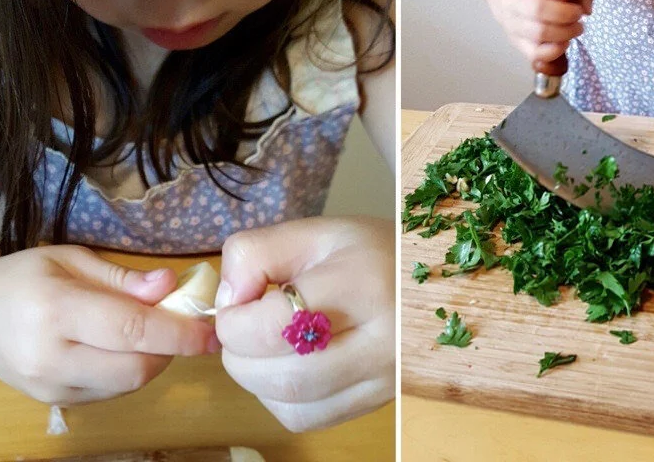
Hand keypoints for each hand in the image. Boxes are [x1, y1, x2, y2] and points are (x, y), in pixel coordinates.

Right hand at [0, 245, 216, 403]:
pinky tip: (127, 346)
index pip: (131, 330)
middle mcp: (50, 356)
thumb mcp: (74, 259)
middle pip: (134, 367)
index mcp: (56, 311)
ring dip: (154, 360)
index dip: (179, 332)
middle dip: (172, 348)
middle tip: (186, 322)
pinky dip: (130, 371)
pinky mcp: (54, 402)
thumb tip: (170, 286)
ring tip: (155, 330)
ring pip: (126, 385)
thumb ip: (123, 278)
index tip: (212, 330)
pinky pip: (110, 391)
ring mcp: (49, 387)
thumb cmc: (26, 276)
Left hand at [215, 217, 394, 431]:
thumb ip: (258, 253)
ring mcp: (382, 380)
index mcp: (364, 284)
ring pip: (293, 406)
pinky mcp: (376, 403)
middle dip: (239, 355)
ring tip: (260, 344)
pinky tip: (286, 366)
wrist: (428, 278)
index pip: (277, 324)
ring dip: (255, 380)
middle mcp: (381, 341)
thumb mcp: (317, 233)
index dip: (235, 320)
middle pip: (283, 375)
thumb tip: (225, 299)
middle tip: (240, 326)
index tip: (236, 301)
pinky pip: (309, 420)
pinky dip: (279, 399)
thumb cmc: (370, 250)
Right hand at [499, 0, 593, 64]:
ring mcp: (512, 23)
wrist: (515, 2)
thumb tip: (586, 9)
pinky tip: (564, 42)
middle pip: (538, 8)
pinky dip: (555, 50)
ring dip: (565, 33)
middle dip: (566, 14)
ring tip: (576, 28)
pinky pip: (536, 53)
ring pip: (539, 32)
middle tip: (578, 15)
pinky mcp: (517, 43)